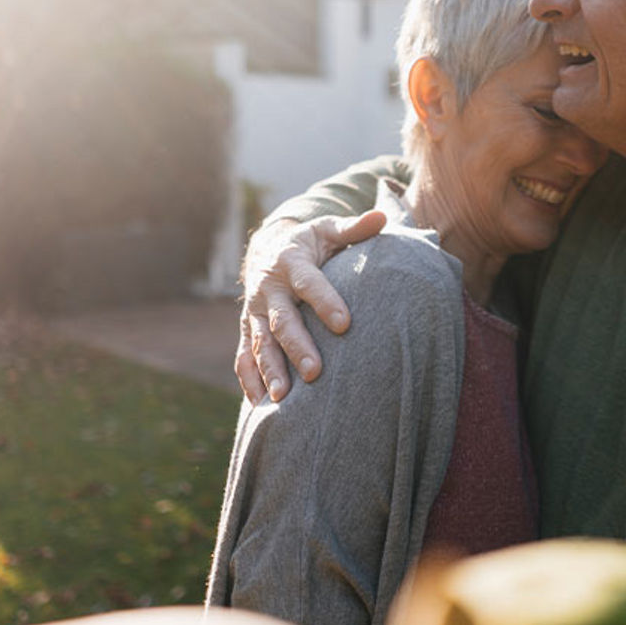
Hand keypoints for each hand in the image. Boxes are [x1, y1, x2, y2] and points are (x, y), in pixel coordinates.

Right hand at [234, 210, 386, 402]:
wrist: (268, 248)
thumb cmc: (309, 243)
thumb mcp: (328, 230)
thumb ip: (354, 228)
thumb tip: (382, 218)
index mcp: (291, 263)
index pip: (309, 284)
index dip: (325, 302)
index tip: (345, 324)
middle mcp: (268, 289)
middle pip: (281, 321)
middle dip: (297, 347)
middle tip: (316, 372)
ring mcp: (252, 312)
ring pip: (259, 344)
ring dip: (270, 370)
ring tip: (284, 398)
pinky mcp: (245, 329)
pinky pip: (243, 357)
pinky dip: (249, 381)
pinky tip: (261, 406)